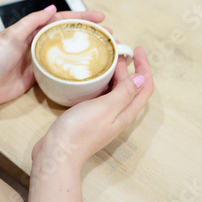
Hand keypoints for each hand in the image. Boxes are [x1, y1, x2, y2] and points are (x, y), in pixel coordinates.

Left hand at [0, 5, 104, 107]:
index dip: (81, 17)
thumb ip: (32, 22)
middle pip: (68, 36)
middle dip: (89, 34)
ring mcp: (39, 61)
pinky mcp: (38, 77)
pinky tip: (86, 71)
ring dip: (85, 52)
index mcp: (32, 30)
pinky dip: (73, 69)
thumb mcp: (12, 35)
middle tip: (110, 37)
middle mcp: (38, 44)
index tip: (100, 18)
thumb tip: (52, 8)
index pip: (62, 20)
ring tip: (105, 53)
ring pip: (67, 53)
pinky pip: (59, 71)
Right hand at [32, 46, 153, 166]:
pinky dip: (100, 83)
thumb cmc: (80, 131)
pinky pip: (100, 96)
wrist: (57, 152)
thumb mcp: (106, 107)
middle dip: (127, 67)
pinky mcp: (88, 118)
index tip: (137, 49)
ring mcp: (102, 117)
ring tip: (105, 58)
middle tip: (116, 48)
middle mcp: (116, 115)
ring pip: (114, 91)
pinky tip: (89, 77)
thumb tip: (141, 78)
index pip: (144, 87)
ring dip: (114, 74)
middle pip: (129, 87)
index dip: (144, 67)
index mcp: (125, 113)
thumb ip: (125, 93)